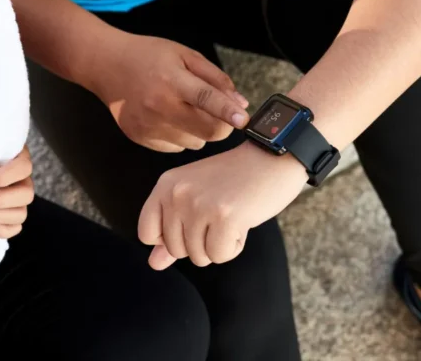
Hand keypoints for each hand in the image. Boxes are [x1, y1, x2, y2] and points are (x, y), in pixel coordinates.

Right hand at [87, 33, 250, 152]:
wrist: (107, 66)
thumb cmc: (149, 56)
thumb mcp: (185, 55)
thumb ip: (215, 79)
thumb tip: (240, 104)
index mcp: (171, 80)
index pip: (206, 99)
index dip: (228, 112)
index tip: (244, 120)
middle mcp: (158, 106)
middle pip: (207, 131)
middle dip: (222, 125)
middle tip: (219, 114)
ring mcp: (148, 126)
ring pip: (195, 142)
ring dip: (198, 130)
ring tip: (183, 109)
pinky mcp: (140, 138)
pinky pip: (177, 147)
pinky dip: (180, 135)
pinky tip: (168, 117)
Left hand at [138, 143, 307, 269]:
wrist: (273, 157)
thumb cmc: (235, 180)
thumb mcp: (197, 199)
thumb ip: (171, 232)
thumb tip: (153, 264)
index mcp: (165, 185)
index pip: (147, 233)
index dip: (171, 238)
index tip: (194, 222)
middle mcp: (177, 193)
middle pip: (176, 250)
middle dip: (201, 242)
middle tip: (220, 213)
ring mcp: (200, 205)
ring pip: (199, 256)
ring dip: (220, 244)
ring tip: (232, 215)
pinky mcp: (224, 217)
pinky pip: (220, 256)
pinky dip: (234, 246)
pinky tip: (243, 222)